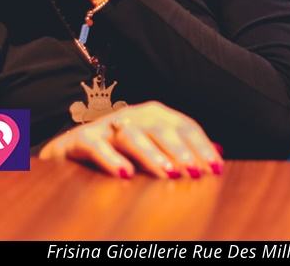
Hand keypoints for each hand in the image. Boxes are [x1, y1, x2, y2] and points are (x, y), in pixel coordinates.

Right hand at [38, 101, 223, 178]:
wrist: (70, 152)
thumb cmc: (120, 153)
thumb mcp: (154, 152)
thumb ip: (182, 152)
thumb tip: (219, 155)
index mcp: (155, 115)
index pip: (184, 126)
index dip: (201, 146)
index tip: (215, 169)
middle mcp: (133, 115)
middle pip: (161, 128)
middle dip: (180, 150)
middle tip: (194, 172)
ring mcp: (107, 125)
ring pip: (132, 135)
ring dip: (152, 154)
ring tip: (167, 174)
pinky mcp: (81, 139)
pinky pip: (96, 146)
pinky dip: (111, 159)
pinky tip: (125, 174)